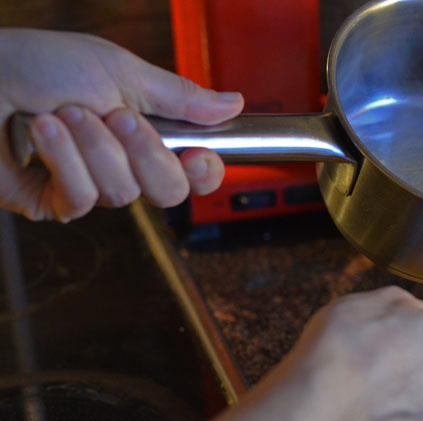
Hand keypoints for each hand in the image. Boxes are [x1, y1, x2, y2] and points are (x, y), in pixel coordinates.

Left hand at [0, 29, 244, 221]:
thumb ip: (179, 97)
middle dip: (144, 151)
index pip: (194, 172)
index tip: (196, 153)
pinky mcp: (51, 202)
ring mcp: (87, 186)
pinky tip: (41, 132)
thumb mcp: (120, 71)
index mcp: (143, 131)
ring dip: (92, 147)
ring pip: (123, 194)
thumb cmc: (35, 63)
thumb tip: (233, 103)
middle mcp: (121, 163)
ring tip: (60, 113)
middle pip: (169, 192)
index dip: (205, 171)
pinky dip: (63, 162)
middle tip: (112, 115)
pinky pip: (82, 201)